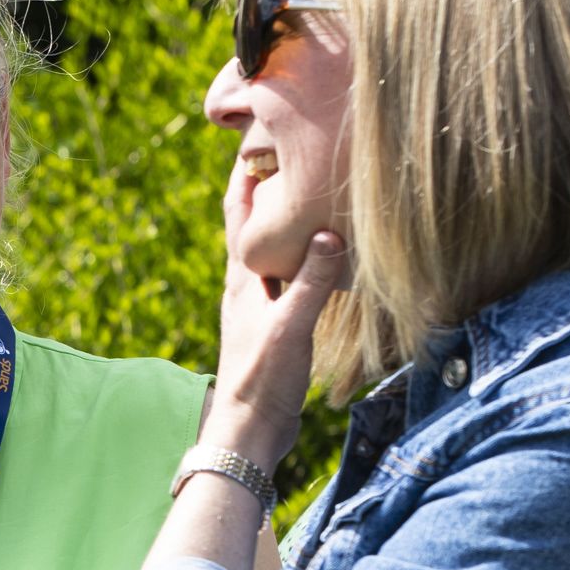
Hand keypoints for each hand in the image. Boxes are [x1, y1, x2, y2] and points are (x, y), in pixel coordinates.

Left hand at [207, 157, 344, 470]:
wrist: (248, 433)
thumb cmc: (263, 380)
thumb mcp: (291, 327)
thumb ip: (312, 282)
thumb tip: (331, 233)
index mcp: (241, 277)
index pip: (237, 210)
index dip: (246, 173)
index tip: (261, 136)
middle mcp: (244, 285)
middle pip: (251, 223)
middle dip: (267, 189)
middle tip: (292, 153)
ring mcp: (256, 305)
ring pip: (269, 250)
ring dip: (284, 223)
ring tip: (310, 196)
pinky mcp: (271, 325)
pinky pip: (285, 278)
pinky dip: (300, 258)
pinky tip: (318, 260)